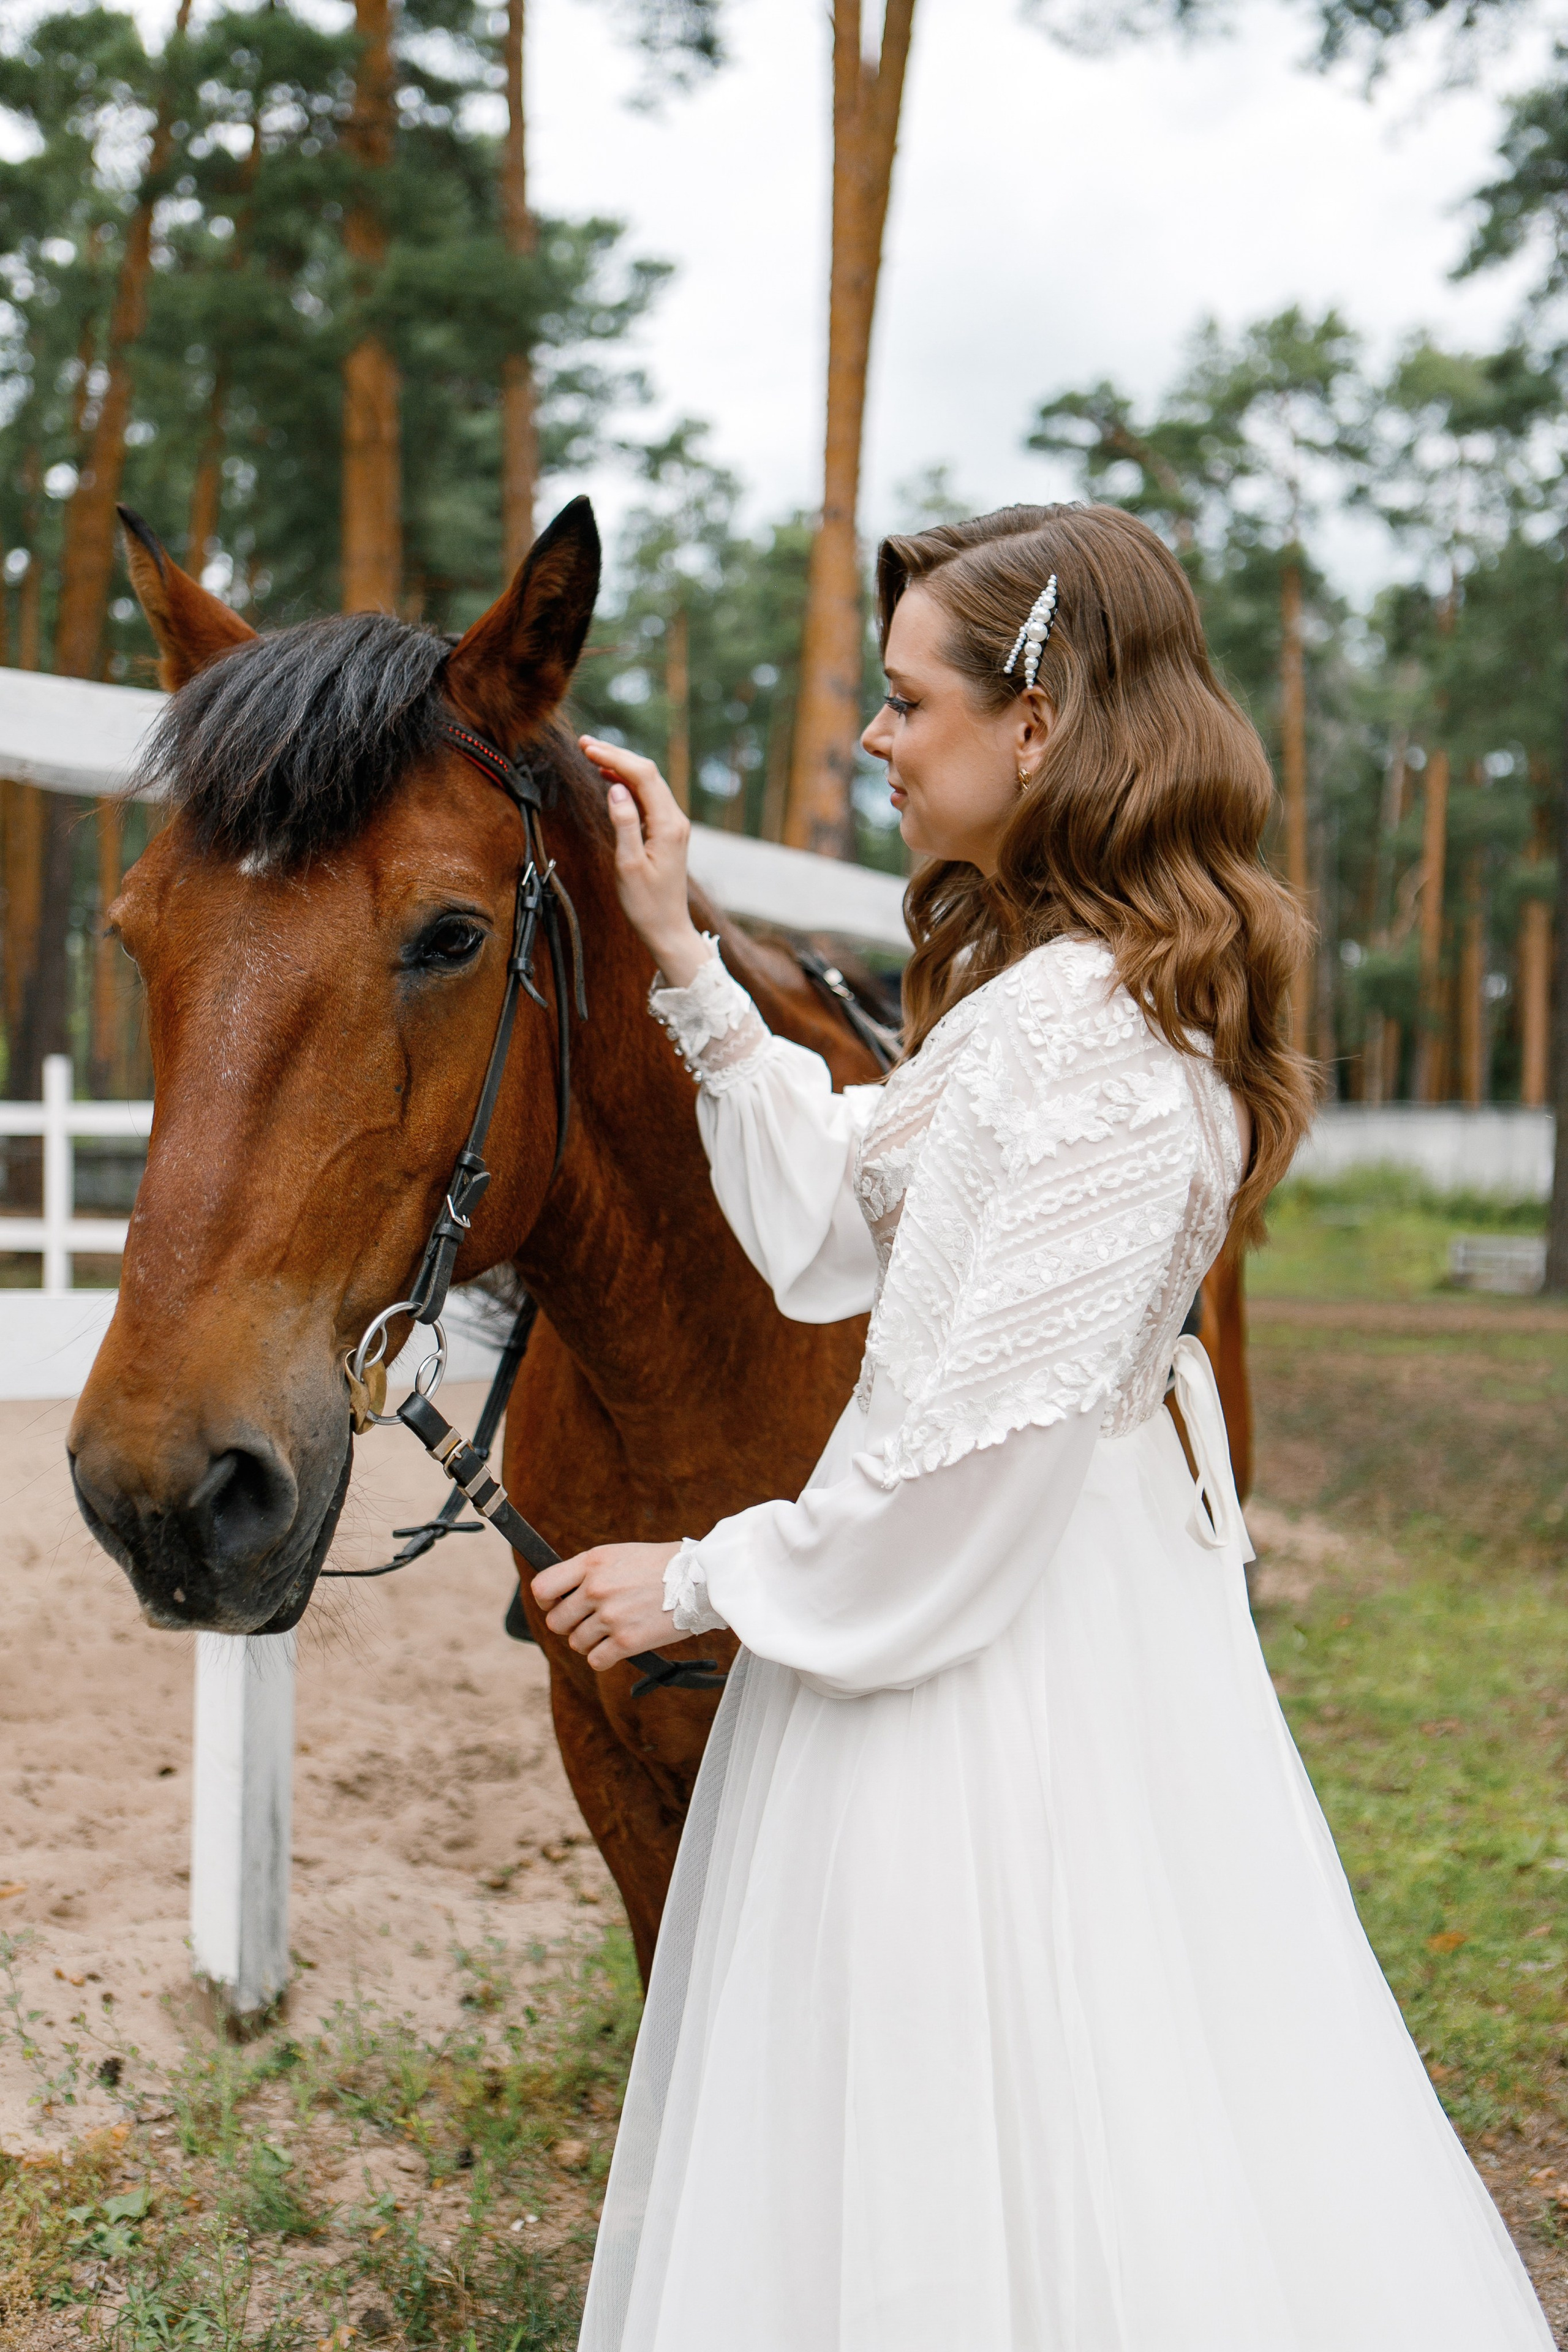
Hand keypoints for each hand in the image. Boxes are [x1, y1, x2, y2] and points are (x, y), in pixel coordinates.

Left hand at [532, 1538, 683, 1672]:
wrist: (701, 1577)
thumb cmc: (660, 1565)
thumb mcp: (618, 1555)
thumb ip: (588, 1572)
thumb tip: (560, 1596)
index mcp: (592, 1562)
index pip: (542, 1588)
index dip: (545, 1601)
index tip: (557, 1605)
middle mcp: (596, 1588)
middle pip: (556, 1622)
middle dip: (569, 1625)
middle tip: (590, 1622)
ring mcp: (611, 1616)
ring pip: (576, 1643)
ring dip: (590, 1642)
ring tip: (611, 1632)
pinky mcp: (627, 1641)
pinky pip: (596, 1661)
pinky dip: (604, 1658)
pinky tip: (618, 1647)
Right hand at [578, 736, 707, 985]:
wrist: (668, 928)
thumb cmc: (646, 903)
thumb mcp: (628, 865)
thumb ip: (623, 823)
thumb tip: (615, 787)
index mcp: (668, 825)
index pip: (642, 776)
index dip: (614, 757)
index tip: (587, 748)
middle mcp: (675, 819)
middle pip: (647, 773)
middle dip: (616, 755)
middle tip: (584, 743)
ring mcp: (673, 824)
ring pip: (648, 782)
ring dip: (621, 766)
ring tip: (592, 754)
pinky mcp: (667, 831)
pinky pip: (648, 797)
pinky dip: (628, 783)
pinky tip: (610, 778)